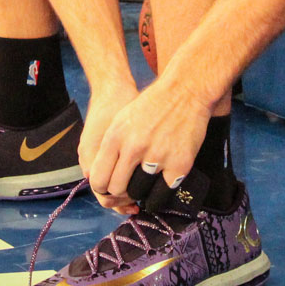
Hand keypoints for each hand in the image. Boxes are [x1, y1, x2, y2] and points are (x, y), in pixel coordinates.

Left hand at [86, 76, 212, 214]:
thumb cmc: (152, 105)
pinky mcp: (179, 165)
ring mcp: (157, 157)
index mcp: (115, 137)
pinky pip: (162, 195)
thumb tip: (103, 177)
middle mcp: (133, 148)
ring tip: (147, 182)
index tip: (112, 188)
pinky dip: (160, 195)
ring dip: (141, 192)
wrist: (185, 90)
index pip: (99, 180)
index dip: (104, 188)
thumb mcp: (122, 120)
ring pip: (138, 193)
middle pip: (117, 189)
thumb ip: (111, 148)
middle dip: (122, 192)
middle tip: (131, 186)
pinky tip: (161, 185)